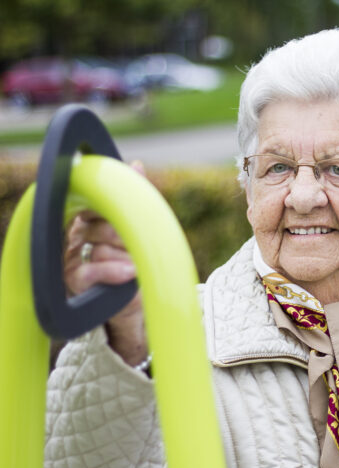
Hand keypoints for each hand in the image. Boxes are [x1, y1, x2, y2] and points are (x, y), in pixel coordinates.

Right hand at [63, 161, 146, 364]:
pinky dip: (113, 270)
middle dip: (123, 232)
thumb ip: (135, 198)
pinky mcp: (75, 281)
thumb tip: (136, 165)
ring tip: (136, 264)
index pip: (90, 202)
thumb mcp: (138, 229)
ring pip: (99, 247)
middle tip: (136, 242)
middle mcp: (74, 237)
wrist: (136, 302)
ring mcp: (71, 259)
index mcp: (85, 220)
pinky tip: (131, 271)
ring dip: (125, 255)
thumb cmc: (134, 261)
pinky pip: (92, 269)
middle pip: (96, 223)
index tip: (123, 207)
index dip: (108, 204)